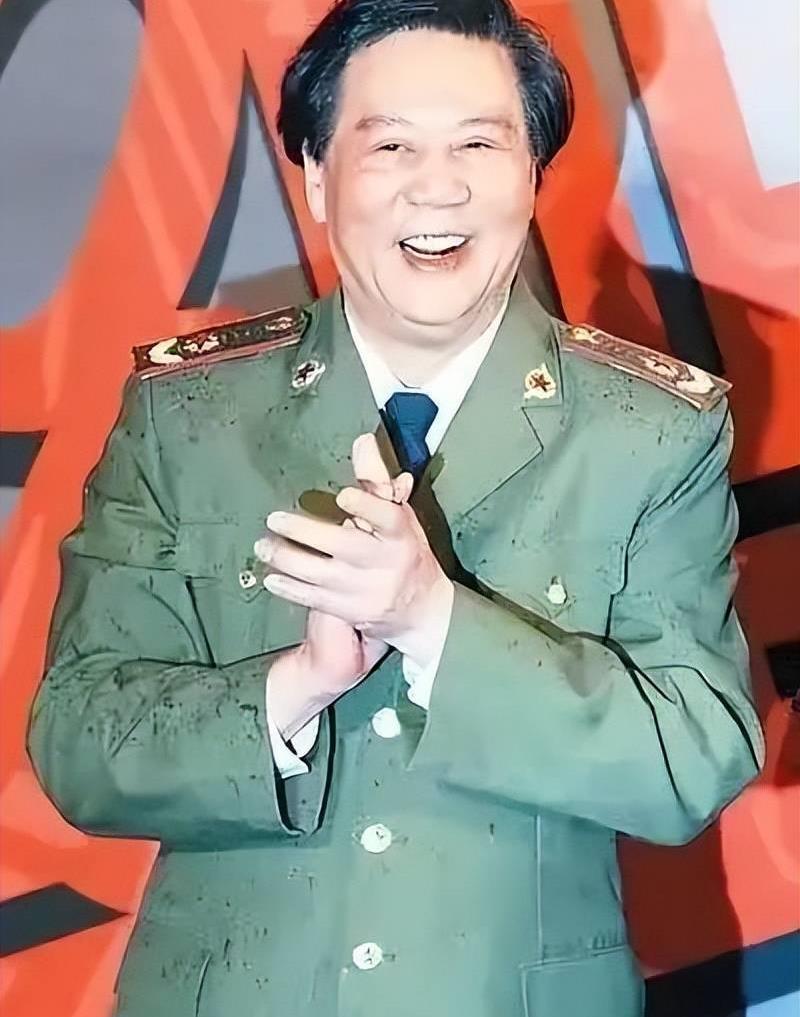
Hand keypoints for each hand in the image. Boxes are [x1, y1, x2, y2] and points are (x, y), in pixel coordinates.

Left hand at [265, 435, 411, 740]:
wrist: (424, 612)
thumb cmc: (406, 552)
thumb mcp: (400, 516)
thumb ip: (377, 480)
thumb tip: (362, 439)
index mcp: (402, 533)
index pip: (387, 517)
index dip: (367, 506)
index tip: (343, 496)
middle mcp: (387, 562)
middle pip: (345, 546)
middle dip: (306, 533)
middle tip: (274, 518)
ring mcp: (368, 591)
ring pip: (321, 574)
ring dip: (287, 559)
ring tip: (262, 546)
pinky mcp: (353, 612)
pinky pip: (315, 600)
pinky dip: (290, 588)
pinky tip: (271, 576)